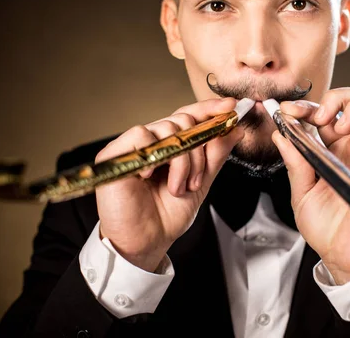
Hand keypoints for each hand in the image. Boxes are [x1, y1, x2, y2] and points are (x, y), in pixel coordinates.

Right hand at [95, 98, 243, 271]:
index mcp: (170, 145)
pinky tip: (150, 176)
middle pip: (182, 120)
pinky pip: (140, 135)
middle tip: (195, 181)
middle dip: (198, 152)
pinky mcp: (114, 154)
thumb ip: (215, 156)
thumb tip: (235, 129)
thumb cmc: (168, 215)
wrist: (148, 242)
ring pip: (166, 129)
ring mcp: (133, 146)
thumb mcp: (200, 182)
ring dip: (180, 162)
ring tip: (176, 188)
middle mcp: (152, 141)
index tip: (232, 107)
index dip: (209, 109)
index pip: (189, 116)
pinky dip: (153, 156)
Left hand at [272, 88, 349, 283]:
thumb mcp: (301, 192)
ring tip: (341, 129)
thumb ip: (294, 162)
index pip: (327, 113)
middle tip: (320, 116)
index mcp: (333, 150)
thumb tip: (280, 133)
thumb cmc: (325, 228)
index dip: (308, 105)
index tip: (288, 110)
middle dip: (339, 97)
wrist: (343, 256)